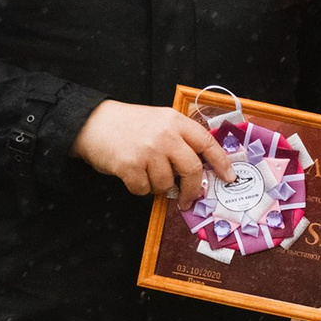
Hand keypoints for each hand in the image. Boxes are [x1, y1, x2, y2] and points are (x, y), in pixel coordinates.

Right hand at [72, 100, 232, 196]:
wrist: (91, 123)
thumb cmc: (128, 125)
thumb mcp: (159, 120)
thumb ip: (180, 138)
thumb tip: (201, 169)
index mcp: (175, 121)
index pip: (206, 143)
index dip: (221, 162)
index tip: (229, 177)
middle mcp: (164, 135)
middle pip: (192, 169)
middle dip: (192, 189)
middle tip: (187, 199)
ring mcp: (147, 150)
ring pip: (166, 183)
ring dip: (158, 186)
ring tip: (146, 174)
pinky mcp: (130, 165)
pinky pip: (144, 190)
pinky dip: (139, 188)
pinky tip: (132, 175)